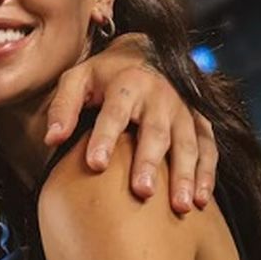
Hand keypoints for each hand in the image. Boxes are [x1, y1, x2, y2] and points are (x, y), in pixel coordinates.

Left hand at [44, 33, 216, 212]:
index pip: (115, 112)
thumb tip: (52, 139)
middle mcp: (160, 95)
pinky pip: (207, 147)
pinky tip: (201, 200)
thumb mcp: (77, 79)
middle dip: (149, 161)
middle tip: (143, 192)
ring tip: (179, 206)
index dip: (105, 137)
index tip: (95, 164)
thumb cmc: (104, 76)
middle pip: (155, 131)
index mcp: (127, 84)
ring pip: (187, 142)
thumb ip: (63, 107)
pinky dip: (206, 173)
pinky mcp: (199, 121)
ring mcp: (183, 109)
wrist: (145, 54)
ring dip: (185, 174)